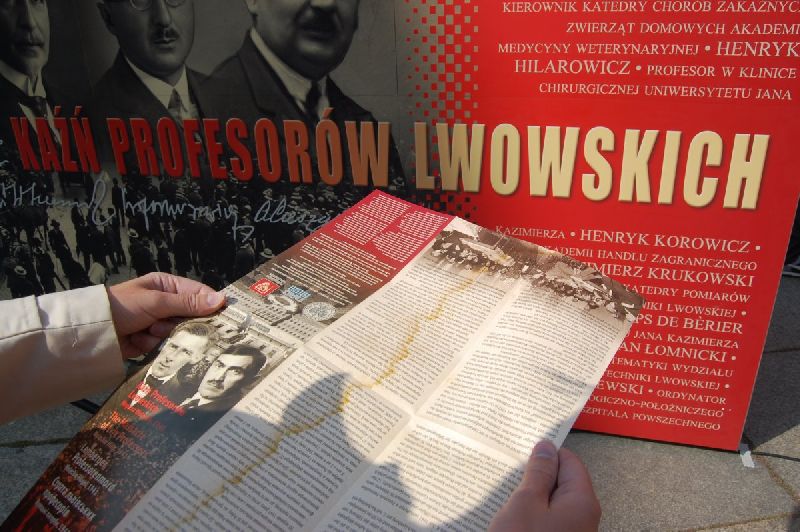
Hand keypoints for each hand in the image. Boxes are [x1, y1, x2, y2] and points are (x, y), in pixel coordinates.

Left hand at [106, 273, 225, 358]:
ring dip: (163, 334)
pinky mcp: (152, 340)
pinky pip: (165, 344)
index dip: (210, 304)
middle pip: (190, 316)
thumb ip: (188, 303)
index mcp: (167, 285)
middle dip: (179, 323)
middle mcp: (165, 303)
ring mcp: (158, 323)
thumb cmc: (124, 306)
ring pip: (178, 332)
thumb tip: (221, 300)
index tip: (224, 316)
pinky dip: (152, 344)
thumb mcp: (157, 301)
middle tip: (166, 324)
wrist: (94, 331)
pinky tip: (139, 340)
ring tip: (146, 330)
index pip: (198, 292)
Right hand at [490, 440, 600, 531]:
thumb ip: (538, 473)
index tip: (523, 452)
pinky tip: (513, 518)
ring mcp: (572, 530)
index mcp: (582, 501)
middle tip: (511, 475)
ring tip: (507, 498)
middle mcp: (583, 516)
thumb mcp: (526, 503)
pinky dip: (531, 515)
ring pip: (551, 502)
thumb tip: (546, 448)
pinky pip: (547, 519)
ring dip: (530, 498)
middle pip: (561, 482)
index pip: (569, 460)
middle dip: (535, 476)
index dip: (545, 454)